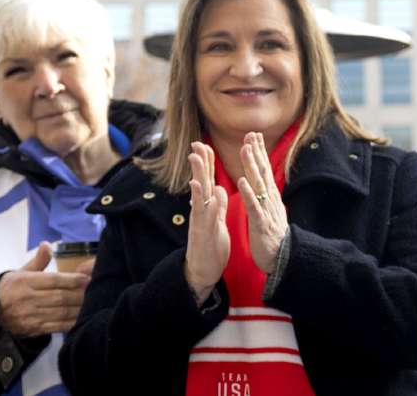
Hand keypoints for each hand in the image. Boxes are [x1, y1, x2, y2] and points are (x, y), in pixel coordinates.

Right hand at [0, 242, 90, 335]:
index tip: (87, 278)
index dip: (73, 280)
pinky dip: (71, 322)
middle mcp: (25, 299)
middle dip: (80, 294)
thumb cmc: (10, 290)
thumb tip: (47, 244)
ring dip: (79, 308)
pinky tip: (82, 318)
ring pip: (61, 312)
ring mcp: (29, 316)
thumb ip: (37, 261)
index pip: (53, 280)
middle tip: (95, 291)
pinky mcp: (32, 330)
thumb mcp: (19, 273)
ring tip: (92, 303)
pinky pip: (56, 326)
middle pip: (60, 296)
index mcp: (23, 282)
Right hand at [185, 141, 229, 304]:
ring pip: (200, 197)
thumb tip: (220, 188)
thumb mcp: (216, 222)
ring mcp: (200, 222)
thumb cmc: (210, 245)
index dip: (206, 164)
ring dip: (199, 177)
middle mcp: (201, 212)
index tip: (204, 144)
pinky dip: (207, 205)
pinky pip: (205, 218)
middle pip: (201, 184)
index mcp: (207, 208)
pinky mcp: (203, 234)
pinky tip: (209, 194)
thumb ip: (217, 205)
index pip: (207, 181)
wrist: (202, 272)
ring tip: (197, 160)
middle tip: (196, 144)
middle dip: (200, 164)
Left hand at [236, 132, 288, 273]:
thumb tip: (263, 180)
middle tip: (250, 134)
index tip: (253, 135)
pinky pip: (254, 206)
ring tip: (245, 150)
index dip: (259, 152)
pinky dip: (249, 193)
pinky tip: (243, 182)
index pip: (264, 170)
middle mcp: (270, 199)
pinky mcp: (261, 223)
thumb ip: (266, 194)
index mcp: (270, 196)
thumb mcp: (270, 209)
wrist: (283, 257)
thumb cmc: (273, 234)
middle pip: (262, 172)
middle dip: (256, 153)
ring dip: (252, 166)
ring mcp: (266, 210)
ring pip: (258, 184)